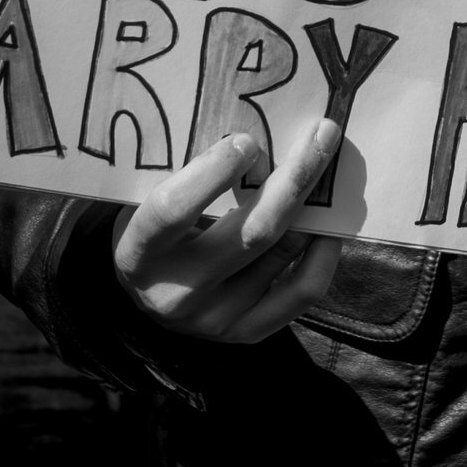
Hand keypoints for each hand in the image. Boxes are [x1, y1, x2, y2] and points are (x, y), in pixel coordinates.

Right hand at [113, 117, 344, 343]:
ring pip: (283, 254)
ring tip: (327, 166)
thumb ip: (191, 176)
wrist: (150, 295)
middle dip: (295, 178)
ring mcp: (215, 320)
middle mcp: (175, 294)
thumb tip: (260, 137)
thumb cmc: (155, 231)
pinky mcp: (248, 333)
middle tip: (323, 134)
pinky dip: (324, 253)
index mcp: (138, 254)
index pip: (172, 211)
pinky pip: (303, 291)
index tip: (248, 140)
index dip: (213, 172)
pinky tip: (328, 223)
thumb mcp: (149, 200)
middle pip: (251, 233)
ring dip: (314, 205)